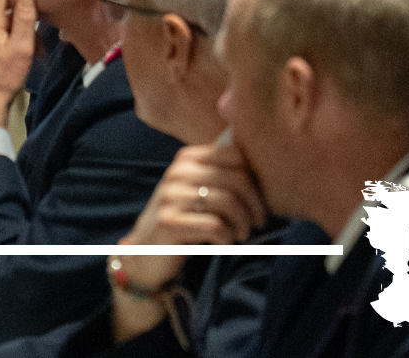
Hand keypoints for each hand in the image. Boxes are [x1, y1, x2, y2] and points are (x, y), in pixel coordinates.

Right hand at [113, 142, 267, 294]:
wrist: (143, 254)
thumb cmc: (181, 221)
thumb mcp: (197, 191)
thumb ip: (220, 177)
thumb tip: (265, 173)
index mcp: (188, 158)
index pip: (234, 154)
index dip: (254, 177)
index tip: (260, 200)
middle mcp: (178, 171)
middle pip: (235, 178)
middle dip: (254, 203)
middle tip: (258, 222)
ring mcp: (171, 196)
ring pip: (227, 201)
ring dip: (242, 222)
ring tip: (242, 234)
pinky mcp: (168, 222)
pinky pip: (213, 224)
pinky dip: (226, 235)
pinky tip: (225, 242)